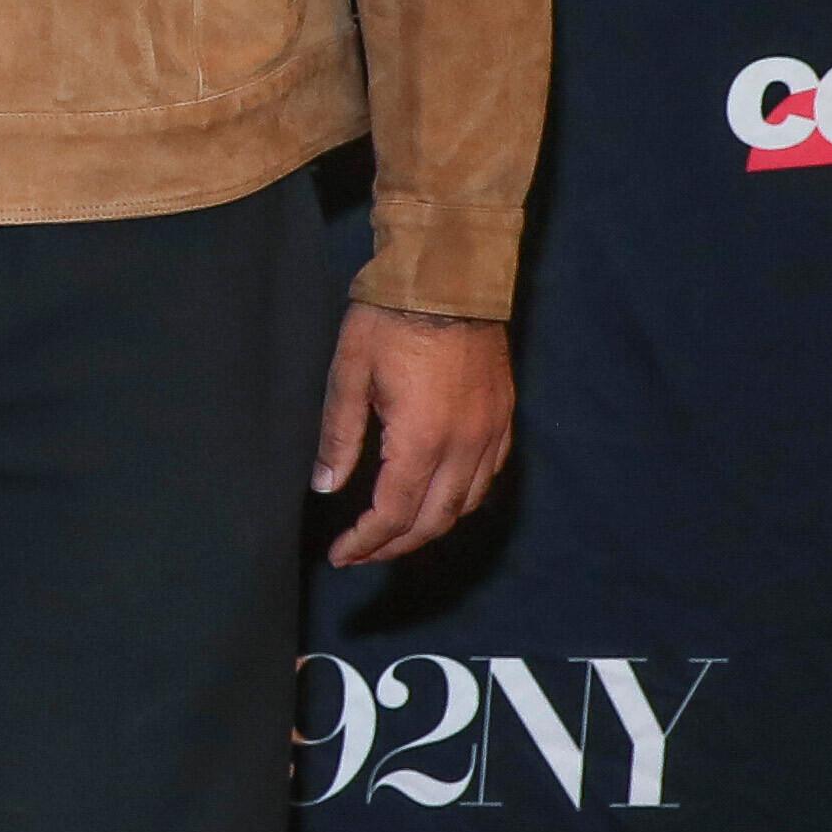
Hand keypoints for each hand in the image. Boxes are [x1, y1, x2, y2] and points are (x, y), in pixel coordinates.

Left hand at [313, 304, 514, 565]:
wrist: (450, 277)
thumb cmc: (390, 320)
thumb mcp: (349, 375)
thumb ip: (339, 436)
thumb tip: (326, 487)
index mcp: (423, 438)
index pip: (395, 513)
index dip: (368, 541)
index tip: (342, 555)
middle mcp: (466, 444)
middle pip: (436, 519)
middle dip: (396, 545)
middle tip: (363, 554)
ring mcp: (492, 431)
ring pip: (467, 503)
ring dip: (431, 526)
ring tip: (395, 534)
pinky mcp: (505, 416)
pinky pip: (490, 475)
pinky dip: (463, 498)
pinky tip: (439, 498)